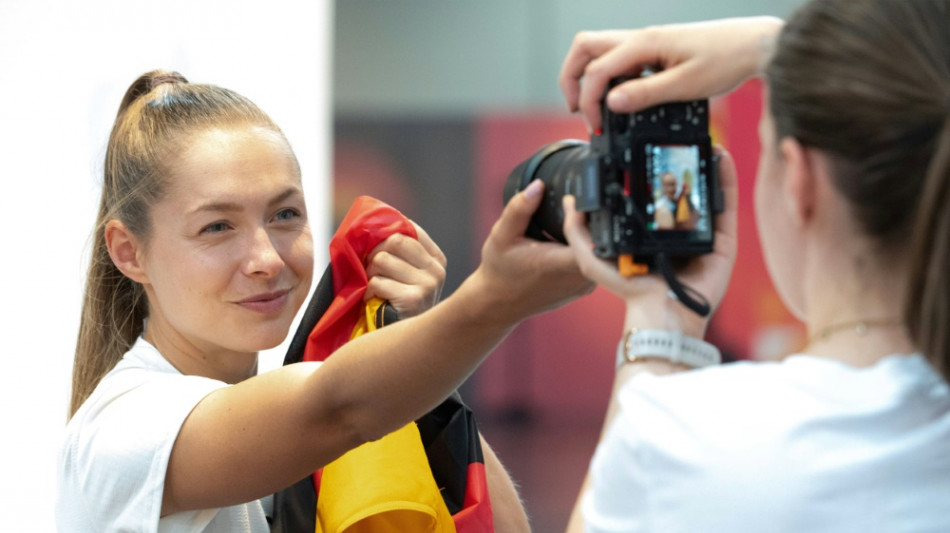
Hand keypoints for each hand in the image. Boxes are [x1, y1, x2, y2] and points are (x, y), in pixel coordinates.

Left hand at [364, 222, 446, 317]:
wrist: (403, 345)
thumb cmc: (397, 304)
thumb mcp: (405, 274)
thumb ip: (398, 250)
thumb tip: (376, 222)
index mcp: (437, 259)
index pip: (409, 229)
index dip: (386, 236)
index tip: (378, 250)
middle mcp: (437, 270)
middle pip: (394, 240)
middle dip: (375, 255)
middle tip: (372, 272)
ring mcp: (429, 284)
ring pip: (381, 260)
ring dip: (370, 275)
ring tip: (375, 289)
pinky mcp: (414, 299)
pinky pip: (376, 282)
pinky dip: (368, 292)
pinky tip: (375, 302)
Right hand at [471, 180, 593, 325]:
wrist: (500, 304)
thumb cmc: (500, 270)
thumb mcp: (502, 235)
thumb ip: (519, 209)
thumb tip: (537, 186)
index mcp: (557, 264)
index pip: (588, 238)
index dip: (587, 217)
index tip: (573, 201)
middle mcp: (577, 277)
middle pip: (600, 242)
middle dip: (594, 220)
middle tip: (581, 202)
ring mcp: (585, 285)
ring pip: (601, 251)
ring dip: (592, 233)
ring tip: (579, 215)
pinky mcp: (586, 287)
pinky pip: (596, 261)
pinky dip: (589, 246)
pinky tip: (577, 235)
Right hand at [559, 17, 782, 132]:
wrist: (754, 45)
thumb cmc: (726, 60)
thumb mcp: (686, 86)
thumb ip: (645, 95)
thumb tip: (611, 102)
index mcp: (644, 43)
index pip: (596, 70)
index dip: (588, 100)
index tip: (596, 126)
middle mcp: (640, 38)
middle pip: (584, 48)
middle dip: (571, 78)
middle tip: (577, 109)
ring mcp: (646, 43)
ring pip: (599, 51)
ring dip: (589, 77)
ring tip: (595, 107)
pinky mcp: (654, 50)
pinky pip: (619, 59)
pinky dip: (610, 78)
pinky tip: (623, 99)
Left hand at [561, 147, 738, 337]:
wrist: (661, 312)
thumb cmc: (628, 289)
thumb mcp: (593, 258)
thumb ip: (578, 231)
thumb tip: (569, 200)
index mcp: (651, 234)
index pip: (653, 198)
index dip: (653, 173)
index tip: (648, 149)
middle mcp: (679, 232)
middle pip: (683, 193)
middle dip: (682, 167)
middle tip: (677, 141)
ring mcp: (703, 235)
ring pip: (707, 194)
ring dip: (706, 166)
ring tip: (702, 140)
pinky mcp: (723, 242)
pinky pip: (726, 205)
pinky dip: (726, 180)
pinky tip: (719, 157)